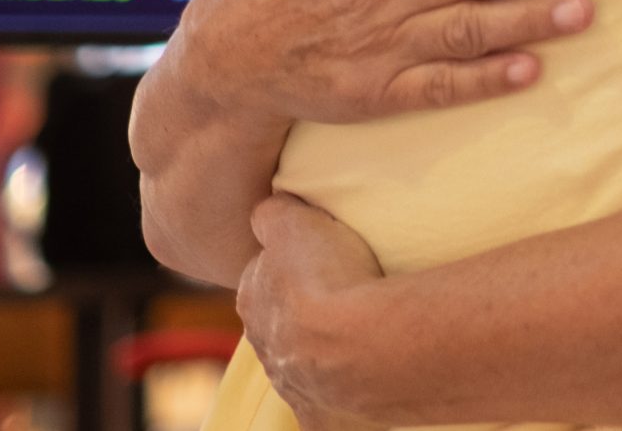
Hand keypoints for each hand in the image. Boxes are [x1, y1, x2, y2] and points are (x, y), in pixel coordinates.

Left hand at [239, 194, 392, 430]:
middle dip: (304, 314)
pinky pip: (333, 409)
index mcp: (252, 301)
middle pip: (282, 325)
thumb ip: (273, 214)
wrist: (365, 345)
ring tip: (366, 334)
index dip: (289, 267)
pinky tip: (369, 380)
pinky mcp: (325, 420)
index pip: (262, 279)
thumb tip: (267, 210)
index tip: (317, 260)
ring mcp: (295, 389)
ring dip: (327, 352)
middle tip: (344, 296)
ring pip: (305, 366)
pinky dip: (347, 397)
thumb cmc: (329, 279)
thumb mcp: (293, 222)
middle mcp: (266, 351)